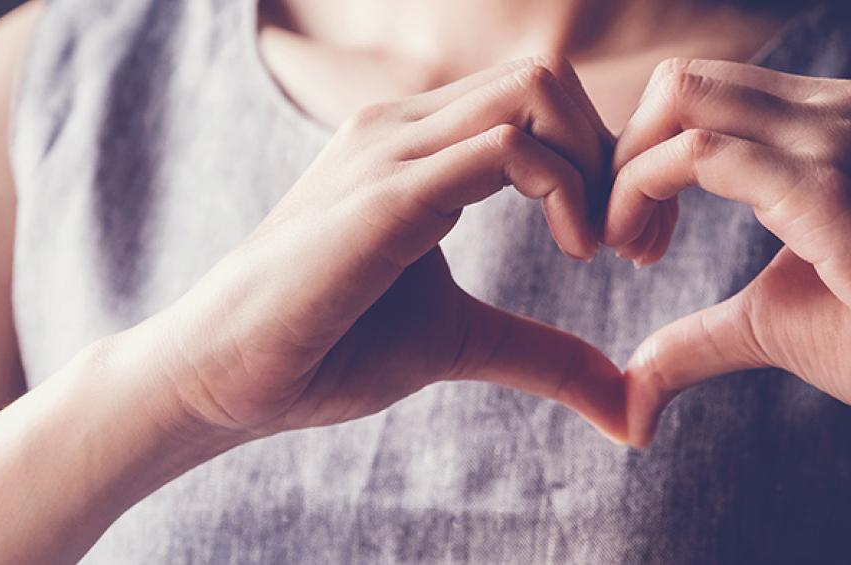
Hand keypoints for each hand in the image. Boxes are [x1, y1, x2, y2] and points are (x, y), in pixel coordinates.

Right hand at [116, 57, 627, 443]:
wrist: (221, 377)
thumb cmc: (328, 348)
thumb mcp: (461, 341)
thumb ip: (542, 354)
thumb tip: (624, 403)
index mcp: (417, 145)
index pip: (538, 100)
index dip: (602, 161)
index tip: (627, 242)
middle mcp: (403, 127)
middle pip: (547, 79)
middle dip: (613, 154)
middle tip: (630, 242)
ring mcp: (390, 150)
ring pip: (534, 91)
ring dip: (596, 165)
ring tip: (600, 246)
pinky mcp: (386, 195)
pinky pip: (505, 147)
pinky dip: (565, 190)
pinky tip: (573, 250)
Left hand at [608, 59, 850, 446]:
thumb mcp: (773, 322)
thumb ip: (699, 335)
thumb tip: (633, 388)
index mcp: (830, 122)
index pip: (703, 94)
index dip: (645, 157)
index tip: (636, 239)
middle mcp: (836, 111)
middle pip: (682, 81)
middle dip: (623, 154)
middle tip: (620, 240)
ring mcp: (839, 140)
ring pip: (683, 100)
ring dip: (628, 175)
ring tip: (634, 252)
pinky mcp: (833, 188)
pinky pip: (703, 155)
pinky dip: (645, 192)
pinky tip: (646, 254)